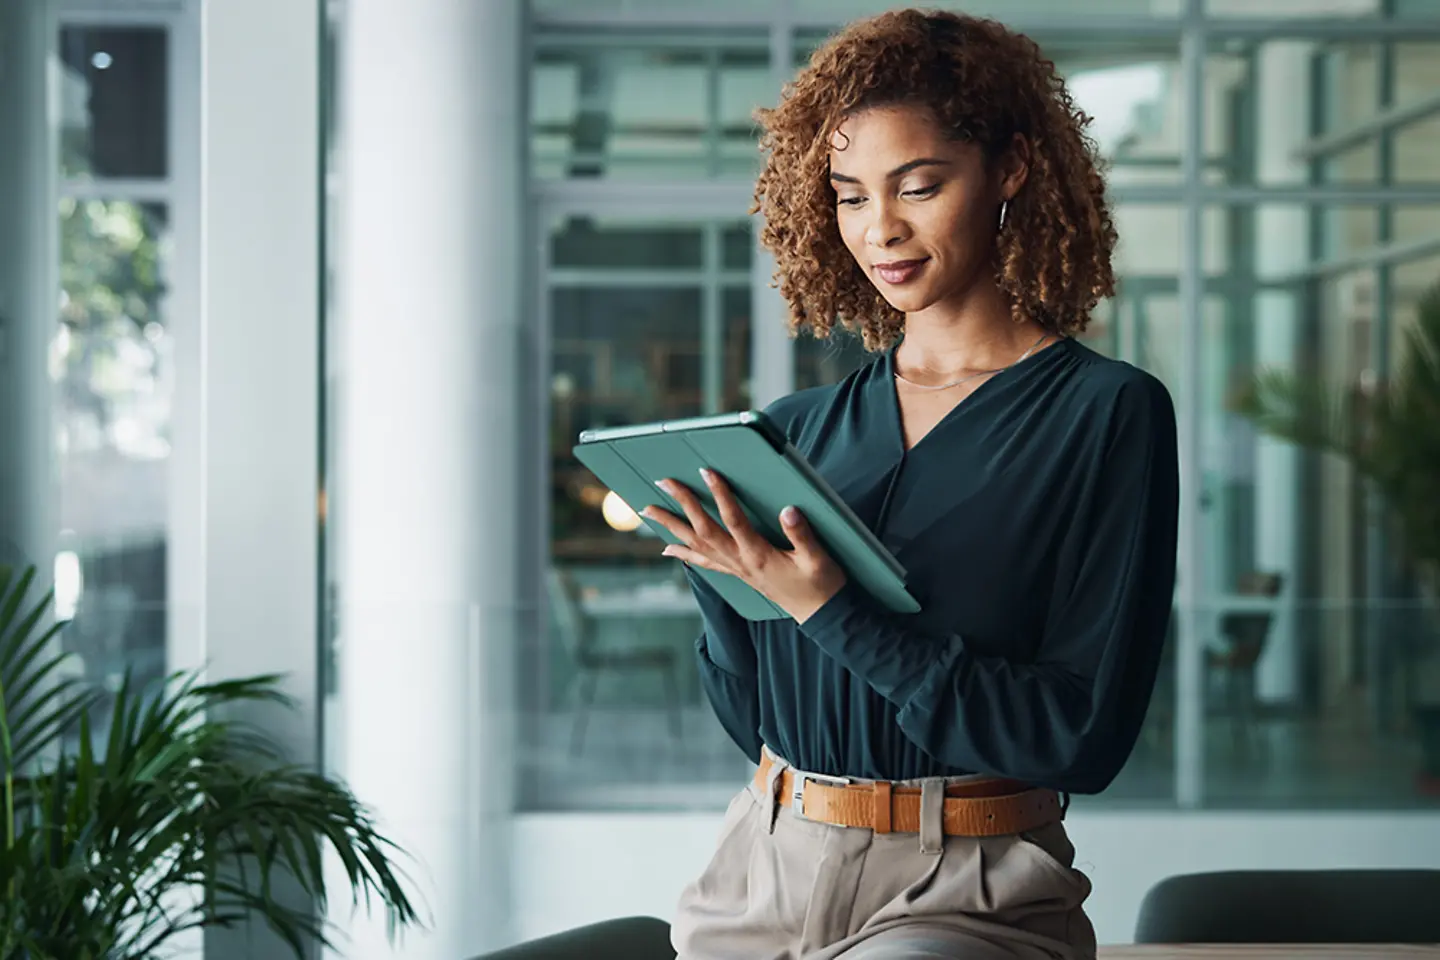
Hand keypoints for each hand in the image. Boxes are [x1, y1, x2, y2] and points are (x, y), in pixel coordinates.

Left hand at [641, 468, 846, 623]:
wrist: (820, 615)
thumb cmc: (821, 585)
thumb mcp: (818, 559)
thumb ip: (802, 535)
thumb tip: (787, 510)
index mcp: (760, 555)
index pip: (735, 520)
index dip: (721, 495)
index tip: (707, 472)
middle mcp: (741, 562)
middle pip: (704, 530)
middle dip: (682, 505)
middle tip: (664, 483)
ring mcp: (736, 569)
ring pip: (696, 545)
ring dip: (671, 527)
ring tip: (649, 510)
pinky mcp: (738, 574)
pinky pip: (704, 562)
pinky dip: (684, 554)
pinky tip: (668, 548)